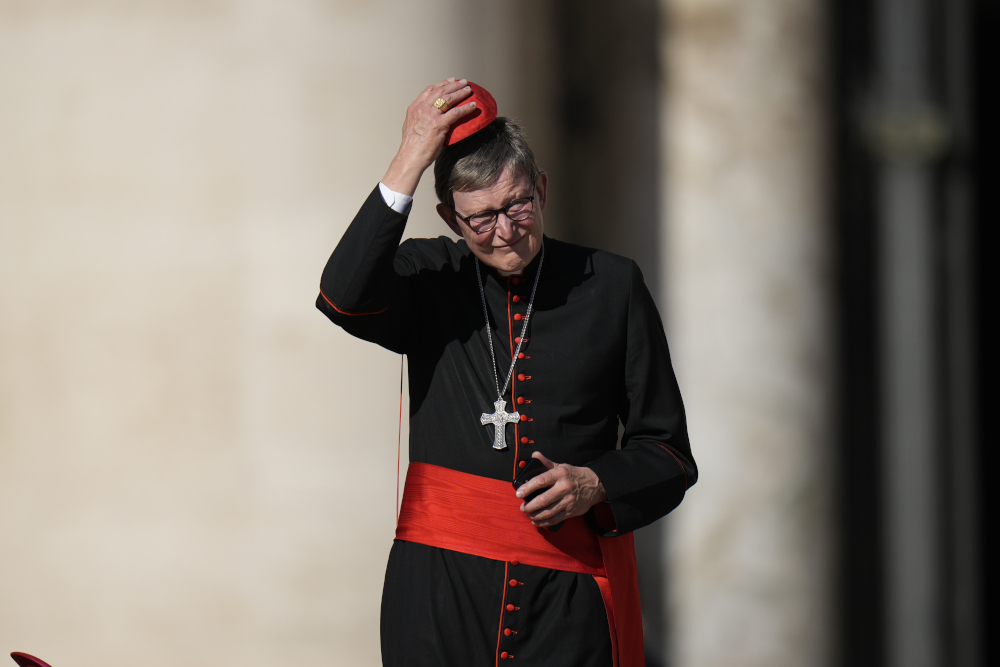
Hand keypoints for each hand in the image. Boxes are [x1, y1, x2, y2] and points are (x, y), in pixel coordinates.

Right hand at [381, 78, 478, 195]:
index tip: (450, 81)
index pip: (430, 90)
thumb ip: (419, 118)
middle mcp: (422, 108)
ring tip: (469, 90)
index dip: (441, 84)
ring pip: (448, 98)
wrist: (410, 157)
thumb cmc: (411, 147)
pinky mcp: (439, 124)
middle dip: (454, 85)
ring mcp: (430, 115)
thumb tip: (427, 119)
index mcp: (415, 108)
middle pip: (441, 91)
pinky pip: (456, 112)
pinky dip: (466, 108)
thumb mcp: (411, 126)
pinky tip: (473, 105)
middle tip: (463, 82)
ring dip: (460, 92)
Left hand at [516, 452, 607, 526]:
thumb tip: (534, 455)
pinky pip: (555, 519)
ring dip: (535, 515)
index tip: (518, 493)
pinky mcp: (571, 511)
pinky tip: (536, 521)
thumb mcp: (561, 466)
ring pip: (548, 511)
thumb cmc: (574, 475)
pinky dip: (544, 522)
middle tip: (522, 507)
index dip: (528, 488)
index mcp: (560, 474)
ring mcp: (568, 500)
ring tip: (528, 514)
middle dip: (530, 505)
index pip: (541, 480)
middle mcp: (564, 487)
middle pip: (543, 499)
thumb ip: (546, 462)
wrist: (595, 485)